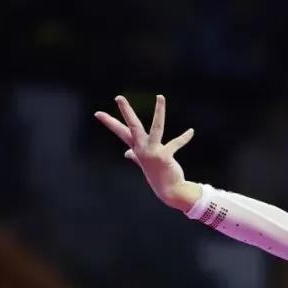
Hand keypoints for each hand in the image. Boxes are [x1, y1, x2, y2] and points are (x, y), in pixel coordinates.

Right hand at [95, 94, 199, 210]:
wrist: (168, 190)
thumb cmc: (156, 174)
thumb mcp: (143, 163)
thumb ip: (134, 156)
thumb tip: (126, 153)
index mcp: (136, 147)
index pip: (120, 132)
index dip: (109, 122)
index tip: (97, 113)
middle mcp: (142, 148)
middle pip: (132, 126)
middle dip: (126, 111)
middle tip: (118, 97)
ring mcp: (153, 152)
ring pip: (156, 128)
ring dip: (159, 112)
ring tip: (160, 96)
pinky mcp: (165, 156)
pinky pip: (176, 143)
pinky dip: (184, 137)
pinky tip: (191, 131)